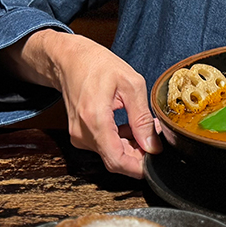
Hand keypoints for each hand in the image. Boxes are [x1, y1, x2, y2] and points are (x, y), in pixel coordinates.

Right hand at [4, 30, 158, 178]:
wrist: (71, 59)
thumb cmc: (98, 65)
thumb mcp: (131, 84)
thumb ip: (142, 118)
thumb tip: (152, 145)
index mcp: (95, 119)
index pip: (117, 160)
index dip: (139, 167)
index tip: (154, 161)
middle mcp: (83, 133)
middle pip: (115, 160)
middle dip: (139, 153)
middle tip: (154, 135)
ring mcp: (79, 135)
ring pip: (110, 154)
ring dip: (130, 146)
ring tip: (143, 126)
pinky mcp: (79, 135)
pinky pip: (103, 147)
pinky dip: (119, 141)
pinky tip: (128, 126)